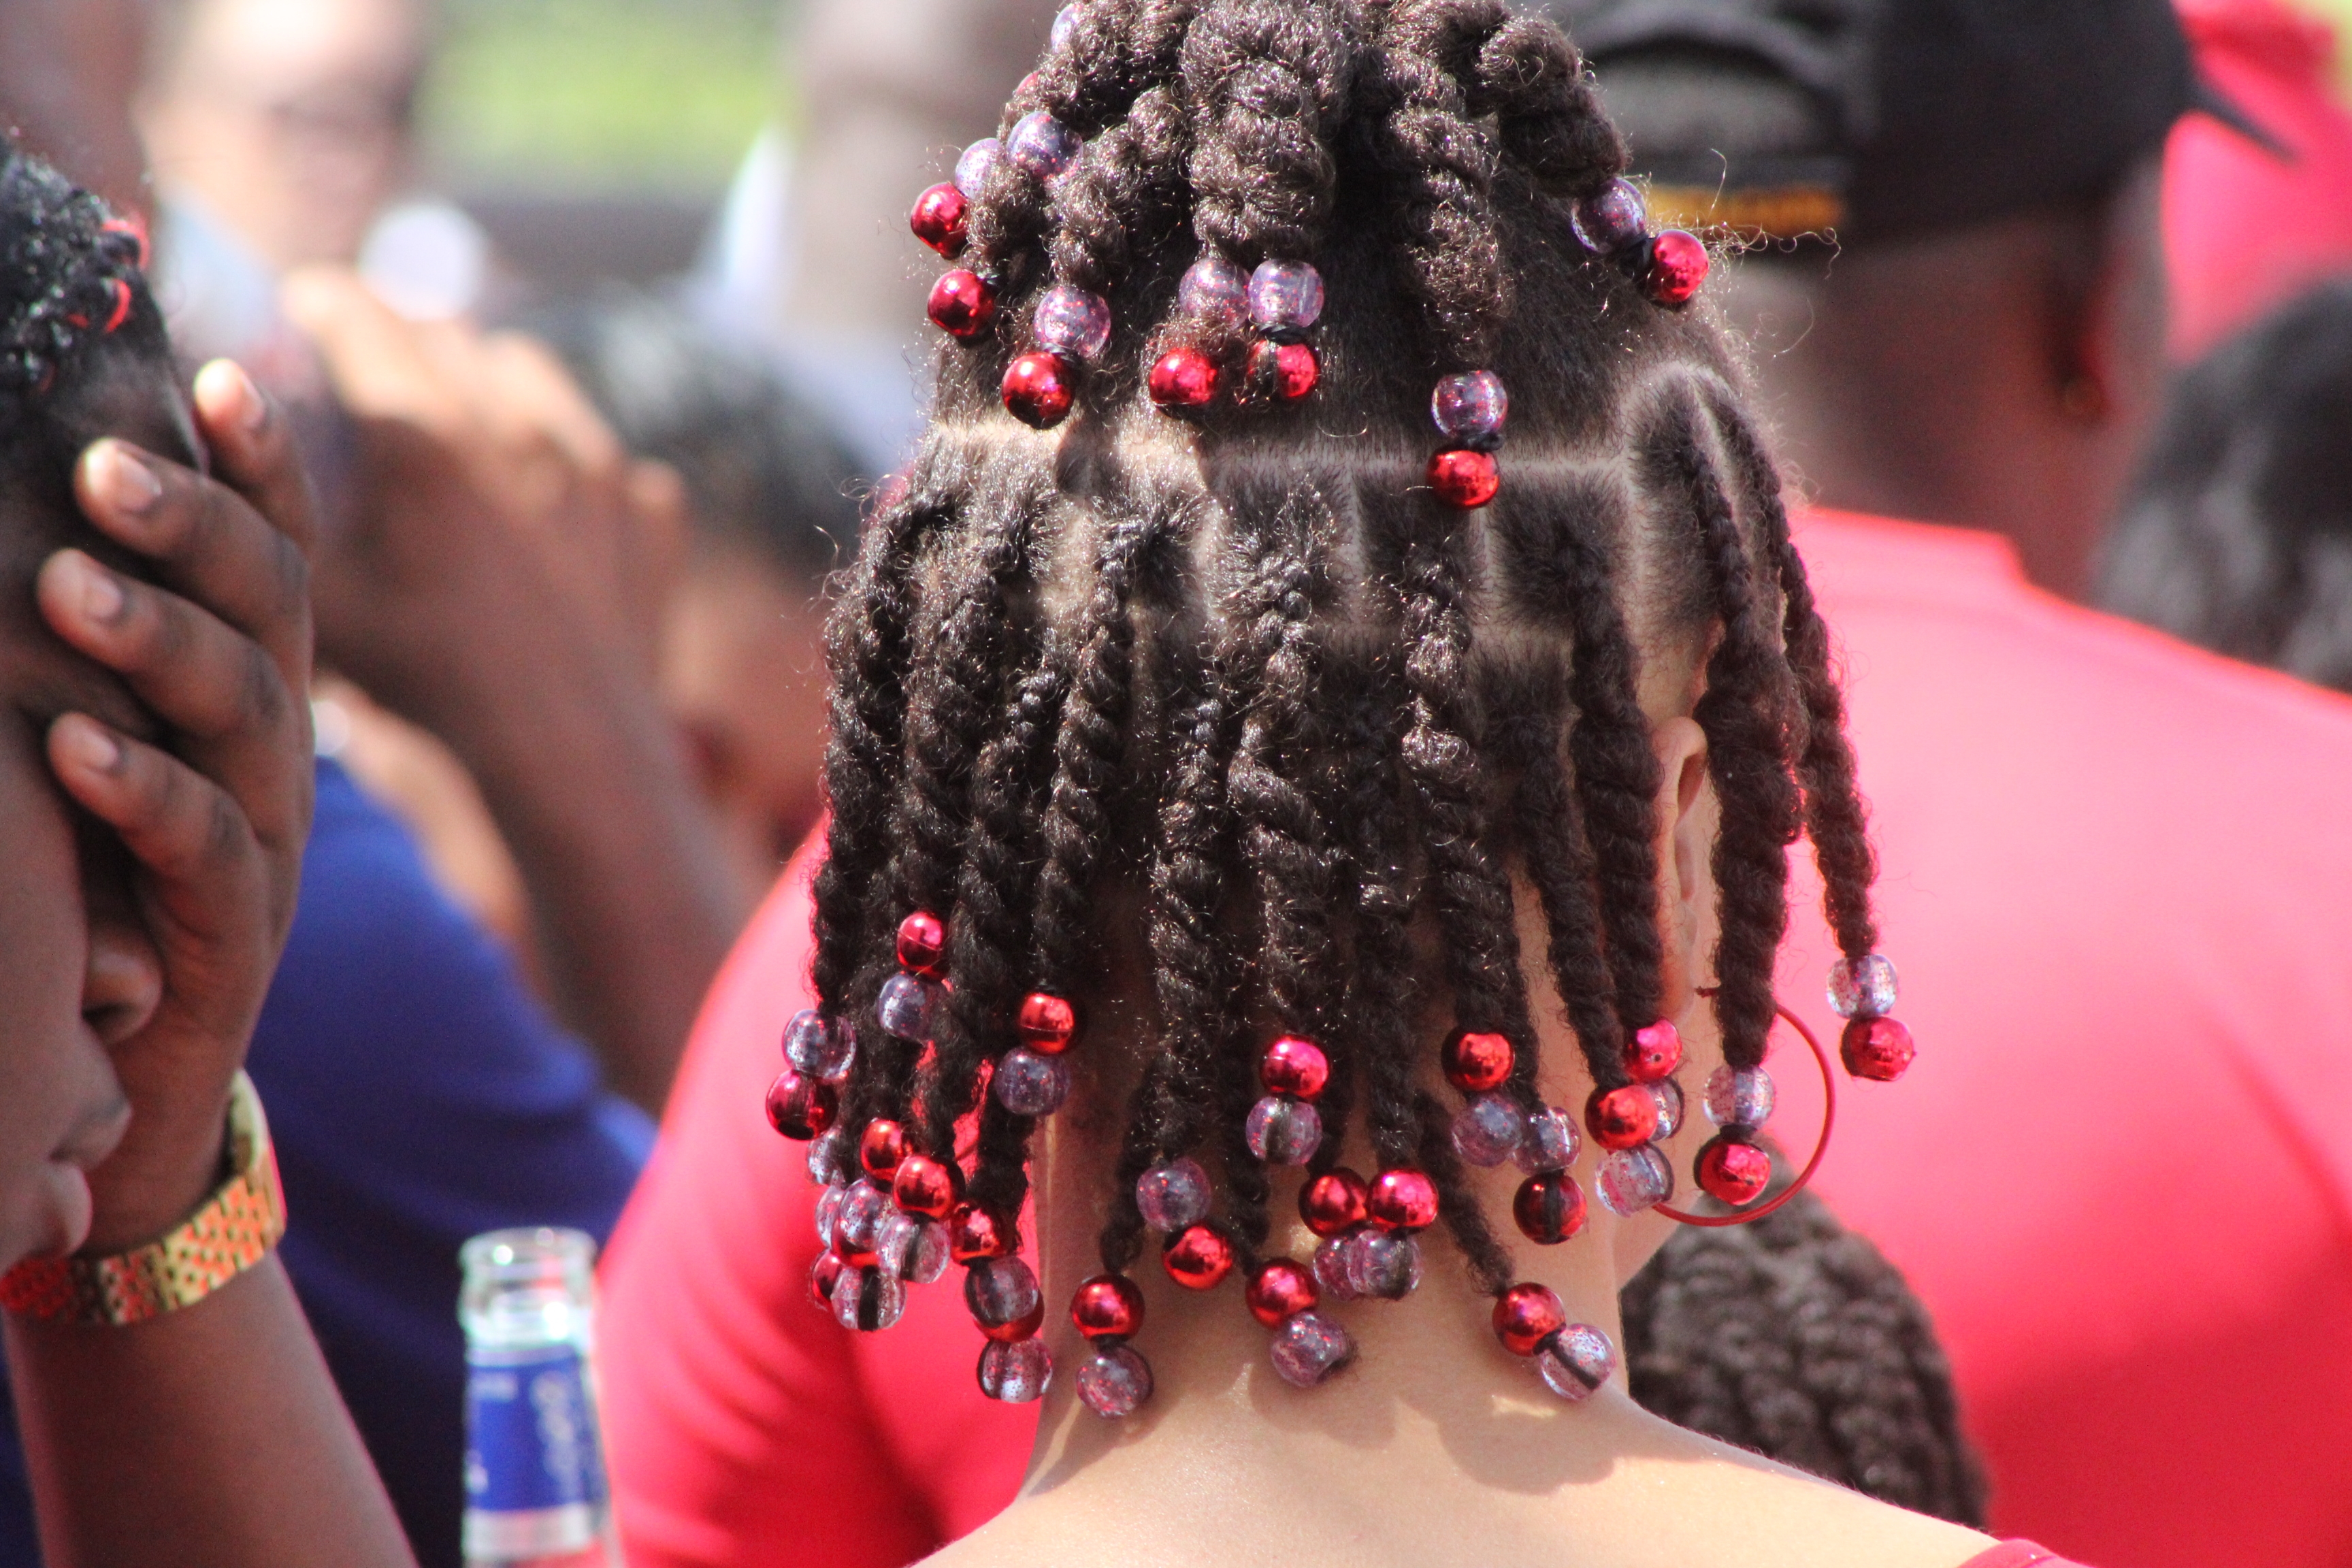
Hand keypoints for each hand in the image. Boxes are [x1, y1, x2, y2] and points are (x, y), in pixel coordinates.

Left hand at [36, 362, 316, 1251]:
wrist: (123, 1087)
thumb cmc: (92, 895)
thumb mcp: (98, 752)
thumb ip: (95, 649)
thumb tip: (31, 523)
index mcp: (249, 692)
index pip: (281, 555)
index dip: (264, 469)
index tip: (216, 376)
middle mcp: (274, 752)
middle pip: (274, 613)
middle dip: (202, 529)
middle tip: (109, 466)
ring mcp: (266, 841)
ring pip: (250, 717)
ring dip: (161, 643)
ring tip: (70, 589)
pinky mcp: (232, 937)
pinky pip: (208, 852)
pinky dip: (142, 794)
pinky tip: (74, 750)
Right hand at [280, 268, 685, 730]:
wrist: (567, 750)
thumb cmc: (430, 681)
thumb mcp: (324, 596)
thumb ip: (276, 514)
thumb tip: (214, 457)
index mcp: (428, 435)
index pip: (361, 319)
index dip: (323, 304)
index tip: (302, 305)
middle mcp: (522, 429)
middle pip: (446, 336)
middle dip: (399, 338)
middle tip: (368, 365)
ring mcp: (600, 466)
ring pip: (529, 374)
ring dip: (486, 380)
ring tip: (457, 417)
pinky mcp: (652, 511)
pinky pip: (604, 455)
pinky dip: (568, 463)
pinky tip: (545, 503)